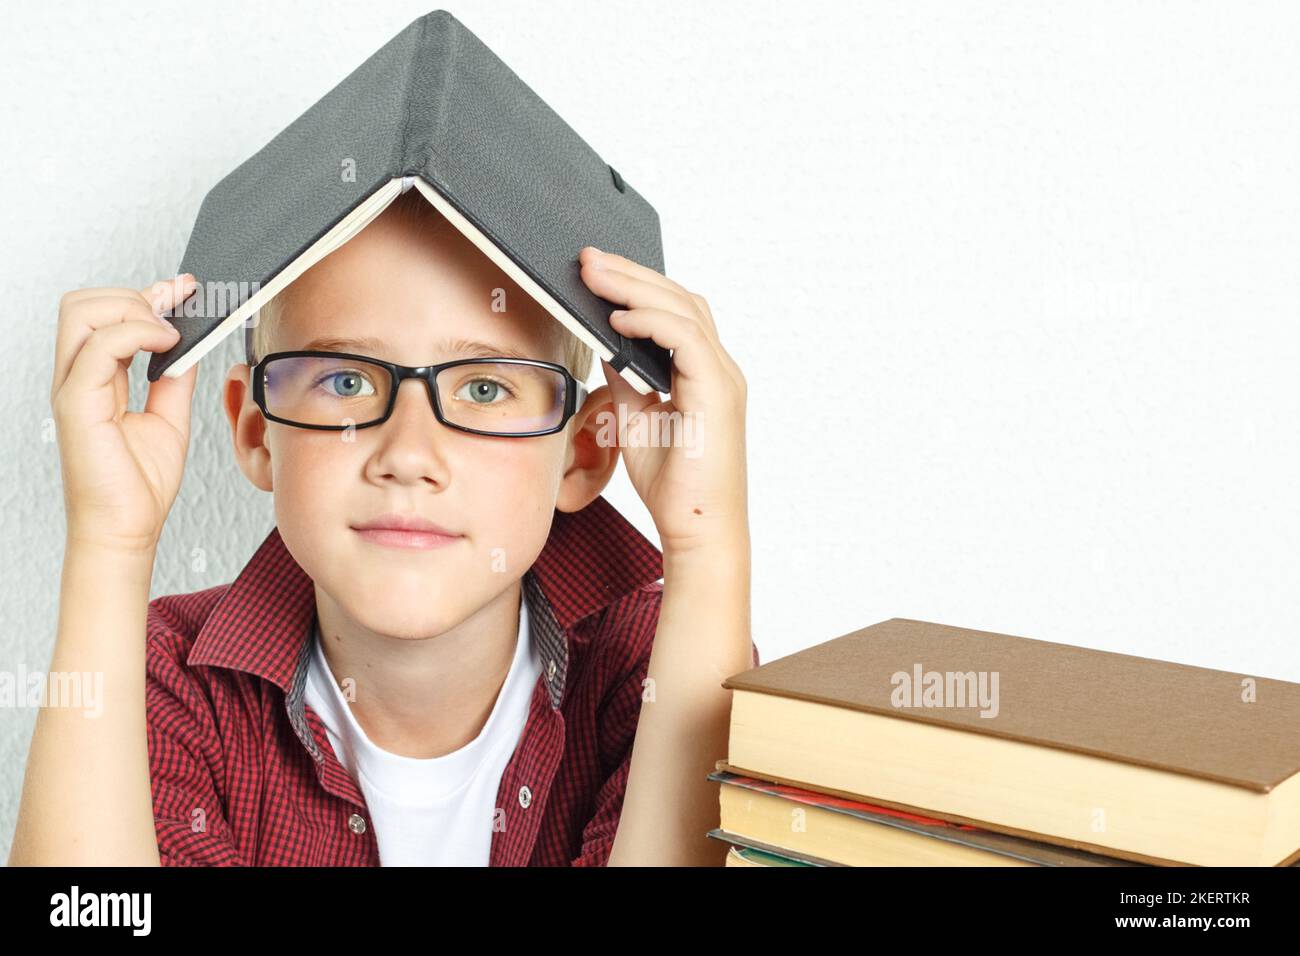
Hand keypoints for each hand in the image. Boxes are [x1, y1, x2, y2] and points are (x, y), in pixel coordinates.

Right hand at [50, 275, 199, 553]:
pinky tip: (167, 343)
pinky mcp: (76, 404)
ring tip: (170, 331)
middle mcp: (77, 377)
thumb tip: (188, 344)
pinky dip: (136, 333)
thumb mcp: (170, 416)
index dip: (144, 293)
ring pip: (82, 313)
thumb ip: (173, 377)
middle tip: (176, 308)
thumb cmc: (140, 484)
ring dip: (133, 308)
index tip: (184, 288)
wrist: (127, 528)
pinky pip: (97, 348)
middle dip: (133, 293)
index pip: (103, 315)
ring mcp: (72, 389)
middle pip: (82, 304)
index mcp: (94, 378)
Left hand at [577, 247, 747, 553]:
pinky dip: (652, 323)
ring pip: (684, 310)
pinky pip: (686, 340)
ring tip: (595, 276)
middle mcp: (718, 368)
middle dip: (631, 274)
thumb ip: (626, 380)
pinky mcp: (717, 393)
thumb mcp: (635, 419)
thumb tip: (604, 345)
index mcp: (702, 373)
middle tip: (588, 258)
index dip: (637, 286)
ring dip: (636, 289)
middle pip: (680, 299)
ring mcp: (722, 378)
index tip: (595, 271)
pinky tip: (619, 318)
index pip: (675, 311)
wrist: (697, 529)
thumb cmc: (674, 486)